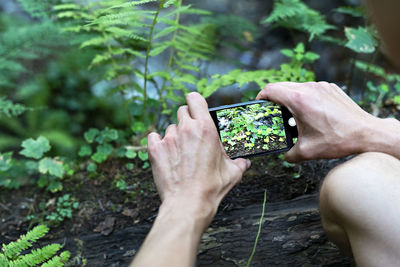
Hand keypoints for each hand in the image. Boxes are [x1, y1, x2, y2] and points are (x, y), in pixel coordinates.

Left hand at [147, 92, 249, 226]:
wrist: (188, 203)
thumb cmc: (211, 188)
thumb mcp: (232, 173)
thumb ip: (240, 163)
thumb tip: (245, 162)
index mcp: (206, 129)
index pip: (195, 99)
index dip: (194, 102)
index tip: (196, 108)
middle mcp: (186, 129)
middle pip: (182, 111)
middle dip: (187, 120)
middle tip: (191, 135)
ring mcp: (169, 138)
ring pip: (170, 127)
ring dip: (175, 135)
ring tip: (180, 152)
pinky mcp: (155, 149)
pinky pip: (154, 137)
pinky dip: (158, 143)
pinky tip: (166, 153)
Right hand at [257, 82, 375, 161]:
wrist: (366, 133)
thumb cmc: (338, 140)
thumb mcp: (307, 151)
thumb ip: (289, 154)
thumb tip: (284, 155)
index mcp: (299, 100)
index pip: (270, 90)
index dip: (260, 97)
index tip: (259, 105)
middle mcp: (309, 88)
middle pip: (281, 86)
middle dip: (273, 98)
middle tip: (272, 111)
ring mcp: (321, 86)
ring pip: (296, 86)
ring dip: (289, 97)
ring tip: (292, 114)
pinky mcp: (331, 88)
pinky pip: (311, 89)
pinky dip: (305, 97)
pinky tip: (310, 113)